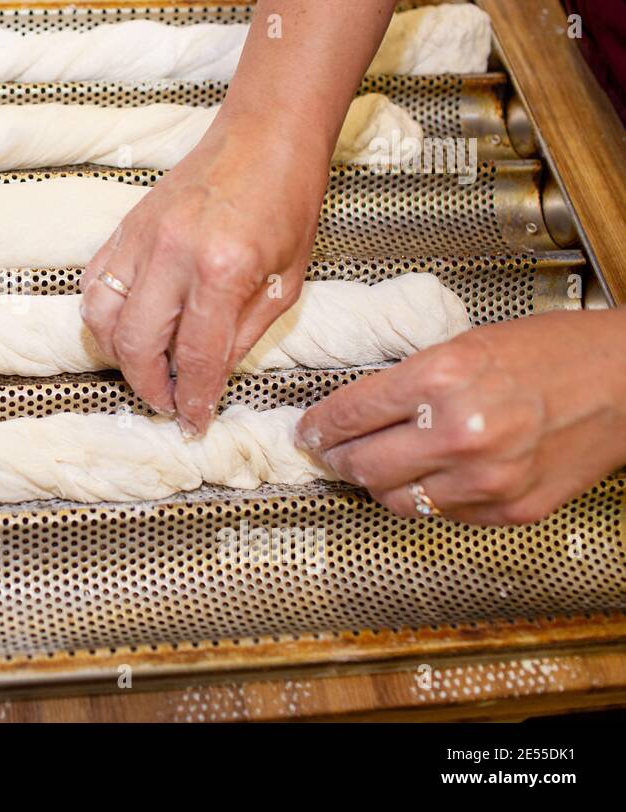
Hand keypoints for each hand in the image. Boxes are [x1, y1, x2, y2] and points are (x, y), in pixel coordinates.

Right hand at [79, 109, 332, 434]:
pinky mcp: (124, 227)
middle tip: (166, 403)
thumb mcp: (286, 282)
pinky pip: (93, 284)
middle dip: (148, 387)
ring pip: (100, 317)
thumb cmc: (286, 204)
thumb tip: (207, 378)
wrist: (264, 137)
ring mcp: (141, 238)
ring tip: (144, 368)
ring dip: (117, 355)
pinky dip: (101, 315)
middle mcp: (172, 254)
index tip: (192, 421)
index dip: (193, 398)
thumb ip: (242, 335)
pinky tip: (127, 328)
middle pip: (137, 345)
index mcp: (223, 269)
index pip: (196, 356)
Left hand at [297, 309, 625, 524]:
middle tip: (334, 452)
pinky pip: (444, 513)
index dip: (318, 427)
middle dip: (340, 459)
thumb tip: (356, 413)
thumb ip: (409, 382)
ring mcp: (486, 478)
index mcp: (440, 378)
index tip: (307, 433)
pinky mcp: (510, 507)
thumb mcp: (465, 345)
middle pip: (363, 465)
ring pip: (397, 499)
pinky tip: (435, 475)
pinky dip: (430, 496)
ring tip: (382, 465)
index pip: (349, 414)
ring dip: (381, 484)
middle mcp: (459, 432)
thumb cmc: (551, 352)